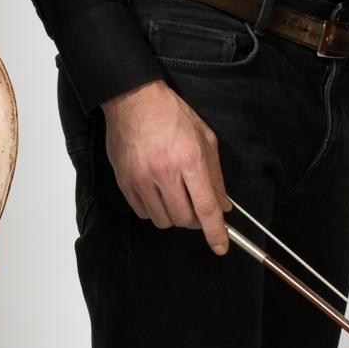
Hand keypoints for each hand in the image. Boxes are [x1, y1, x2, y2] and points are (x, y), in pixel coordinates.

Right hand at [102, 80, 229, 237]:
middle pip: (184, 218)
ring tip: (176, 198)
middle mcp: (164, 173)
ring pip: (163, 219)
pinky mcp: (124, 181)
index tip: (220, 247)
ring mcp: (141, 179)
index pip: (205, 208)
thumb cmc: (171, 114)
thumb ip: (215, 175)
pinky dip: (154, 210)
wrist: (132, 100)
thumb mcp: (205, 139)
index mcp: (189, 161)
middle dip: (195, 221)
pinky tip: (158, 195)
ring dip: (174, 216)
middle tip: (197, 208)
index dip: (216, 232)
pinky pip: (142, 212)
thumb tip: (223, 205)